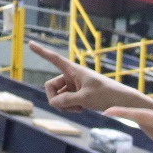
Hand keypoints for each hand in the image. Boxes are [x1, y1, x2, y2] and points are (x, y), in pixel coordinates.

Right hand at [29, 41, 152, 113]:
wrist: (122, 102)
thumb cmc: (107, 95)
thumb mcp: (86, 98)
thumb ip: (67, 100)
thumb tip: (53, 103)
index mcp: (74, 70)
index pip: (54, 59)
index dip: (41, 52)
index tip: (30, 43)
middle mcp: (72, 76)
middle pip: (50, 86)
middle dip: (55, 98)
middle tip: (65, 107)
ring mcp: (74, 87)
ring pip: (58, 97)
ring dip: (65, 105)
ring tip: (79, 108)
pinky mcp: (77, 95)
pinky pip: (65, 103)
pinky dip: (70, 108)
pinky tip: (81, 110)